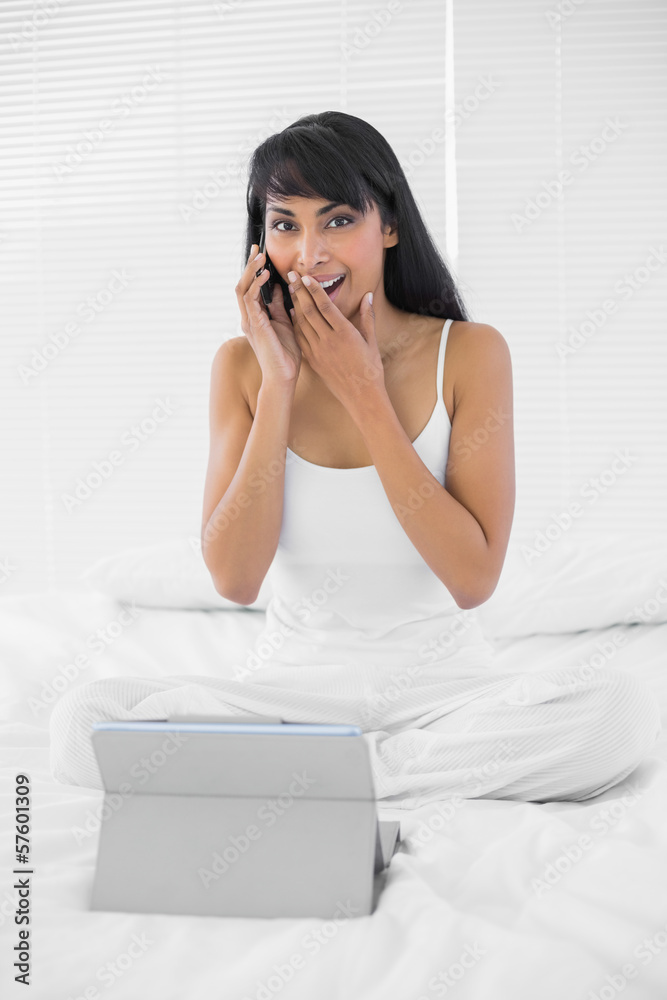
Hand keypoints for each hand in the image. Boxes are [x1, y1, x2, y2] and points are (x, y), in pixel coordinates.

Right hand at [235, 245, 301, 384]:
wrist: (283, 376)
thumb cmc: (285, 354)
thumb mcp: (285, 323)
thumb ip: (280, 307)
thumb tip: (281, 288)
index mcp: (255, 317)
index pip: (250, 288)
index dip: (254, 270)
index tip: (261, 254)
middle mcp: (248, 318)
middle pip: (242, 284)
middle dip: (250, 266)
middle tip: (257, 249)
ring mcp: (249, 322)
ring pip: (243, 289)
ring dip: (251, 271)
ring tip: (261, 257)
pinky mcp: (254, 326)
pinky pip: (251, 300)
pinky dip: (256, 286)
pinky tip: (265, 276)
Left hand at [288, 271, 383, 409]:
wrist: (361, 396)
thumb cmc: (370, 369)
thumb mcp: (371, 341)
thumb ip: (367, 317)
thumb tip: (367, 296)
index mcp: (345, 333)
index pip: (325, 306)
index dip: (313, 289)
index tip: (305, 277)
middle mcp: (329, 340)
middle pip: (310, 311)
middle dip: (299, 291)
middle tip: (291, 275)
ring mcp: (318, 351)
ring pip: (302, 323)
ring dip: (294, 305)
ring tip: (289, 290)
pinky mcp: (313, 361)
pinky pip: (300, 338)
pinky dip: (295, 324)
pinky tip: (292, 314)